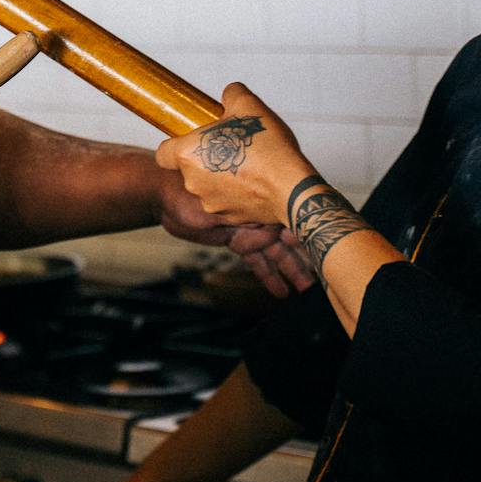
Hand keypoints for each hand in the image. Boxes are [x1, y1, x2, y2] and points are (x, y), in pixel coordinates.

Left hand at [155, 165, 315, 298]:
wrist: (161, 191)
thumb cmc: (180, 190)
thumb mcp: (202, 212)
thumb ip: (230, 223)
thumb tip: (258, 233)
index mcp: (250, 197)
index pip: (277, 218)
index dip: (289, 234)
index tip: (304, 246)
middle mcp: (253, 211)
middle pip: (283, 235)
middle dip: (300, 254)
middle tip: (319, 271)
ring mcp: (246, 226)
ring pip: (272, 250)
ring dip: (289, 268)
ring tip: (306, 288)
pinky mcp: (236, 238)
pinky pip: (254, 258)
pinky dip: (266, 273)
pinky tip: (280, 291)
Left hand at [156, 84, 313, 226]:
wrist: (292, 188)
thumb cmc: (268, 148)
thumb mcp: (249, 105)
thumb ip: (232, 94)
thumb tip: (229, 93)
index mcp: (188, 155)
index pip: (163, 153)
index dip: (175, 145)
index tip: (194, 140)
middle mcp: (193, 183)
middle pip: (190, 169)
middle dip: (207, 158)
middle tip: (233, 147)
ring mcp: (210, 203)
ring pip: (209, 187)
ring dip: (223, 177)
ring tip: (250, 165)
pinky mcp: (229, 217)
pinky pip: (228, 202)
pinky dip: (238, 194)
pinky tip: (258, 183)